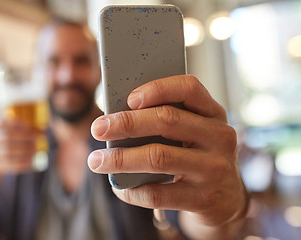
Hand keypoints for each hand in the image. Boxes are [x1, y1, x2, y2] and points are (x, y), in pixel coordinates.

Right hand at [0, 117, 35, 174]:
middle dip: (25, 137)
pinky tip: (33, 161)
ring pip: (9, 152)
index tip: (31, 126)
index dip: (19, 124)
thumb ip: (17, 125)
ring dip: (25, 150)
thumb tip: (42, 127)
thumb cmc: (2, 139)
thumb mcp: (4, 128)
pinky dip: (23, 163)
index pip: (3, 123)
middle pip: (7, 137)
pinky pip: (11, 165)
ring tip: (36, 149)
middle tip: (38, 138)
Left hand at [88, 75, 247, 226]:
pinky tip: (119, 188)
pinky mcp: (205, 199)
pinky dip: (132, 190)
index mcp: (213, 113)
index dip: (157, 89)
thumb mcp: (193, 133)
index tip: (128, 99)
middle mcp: (220, 137)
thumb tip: (116, 121)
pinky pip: (159, 193)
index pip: (188, 88)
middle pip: (167, 120)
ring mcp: (214, 169)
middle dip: (126, 123)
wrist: (226, 199)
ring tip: (97, 161)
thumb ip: (168, 122)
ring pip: (158, 157)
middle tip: (98, 129)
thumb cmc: (197, 156)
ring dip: (120, 159)